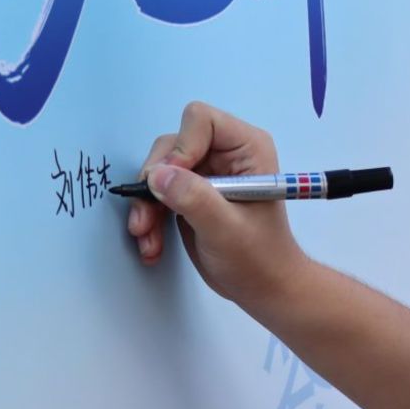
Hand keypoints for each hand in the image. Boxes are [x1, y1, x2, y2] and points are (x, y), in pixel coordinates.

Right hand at [126, 102, 314, 314]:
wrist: (263, 288)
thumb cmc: (258, 258)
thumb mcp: (225, 229)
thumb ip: (193, 198)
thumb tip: (156, 175)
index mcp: (246, 147)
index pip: (200, 120)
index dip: (180, 149)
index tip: (171, 183)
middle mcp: (225, 153)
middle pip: (172, 145)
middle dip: (155, 182)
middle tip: (147, 217)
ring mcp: (207, 173)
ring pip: (159, 170)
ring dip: (147, 205)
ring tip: (147, 238)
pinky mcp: (191, 193)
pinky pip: (158, 192)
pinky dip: (150, 217)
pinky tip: (152, 244)